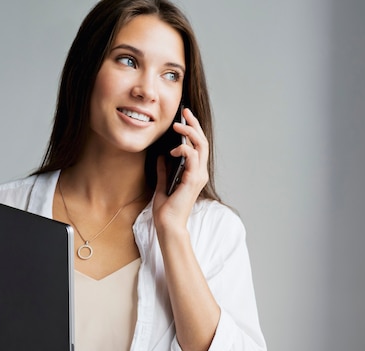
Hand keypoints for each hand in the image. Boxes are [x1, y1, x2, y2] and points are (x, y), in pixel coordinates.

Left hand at [152, 107, 208, 230]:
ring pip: (201, 146)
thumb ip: (164, 170)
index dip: (193, 130)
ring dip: (190, 133)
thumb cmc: (166, 210)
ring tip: (178, 127)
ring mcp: (198, 176)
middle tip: (185, 112)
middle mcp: (200, 173)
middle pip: (202, 141)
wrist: (167, 225)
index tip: (184, 117)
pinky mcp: (192, 180)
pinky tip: (174, 150)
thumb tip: (162, 157)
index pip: (198, 146)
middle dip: (194, 124)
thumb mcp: (162, 184)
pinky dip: (184, 150)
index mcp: (194, 173)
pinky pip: (193, 158)